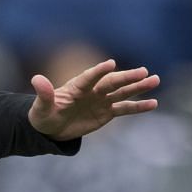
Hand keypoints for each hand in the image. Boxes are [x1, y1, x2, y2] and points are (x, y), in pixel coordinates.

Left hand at [27, 59, 159, 141]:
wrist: (51, 128)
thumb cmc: (44, 115)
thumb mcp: (40, 108)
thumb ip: (43, 94)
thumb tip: (36, 79)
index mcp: (77, 87)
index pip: (89, 77)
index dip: (99, 71)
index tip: (111, 64)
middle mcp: (93, 91)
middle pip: (112, 82)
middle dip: (127, 77)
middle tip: (143, 71)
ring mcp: (101, 101)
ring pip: (122, 93)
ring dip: (138, 87)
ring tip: (155, 80)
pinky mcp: (107, 113)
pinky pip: (125, 109)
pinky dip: (138, 107)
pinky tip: (153, 103)